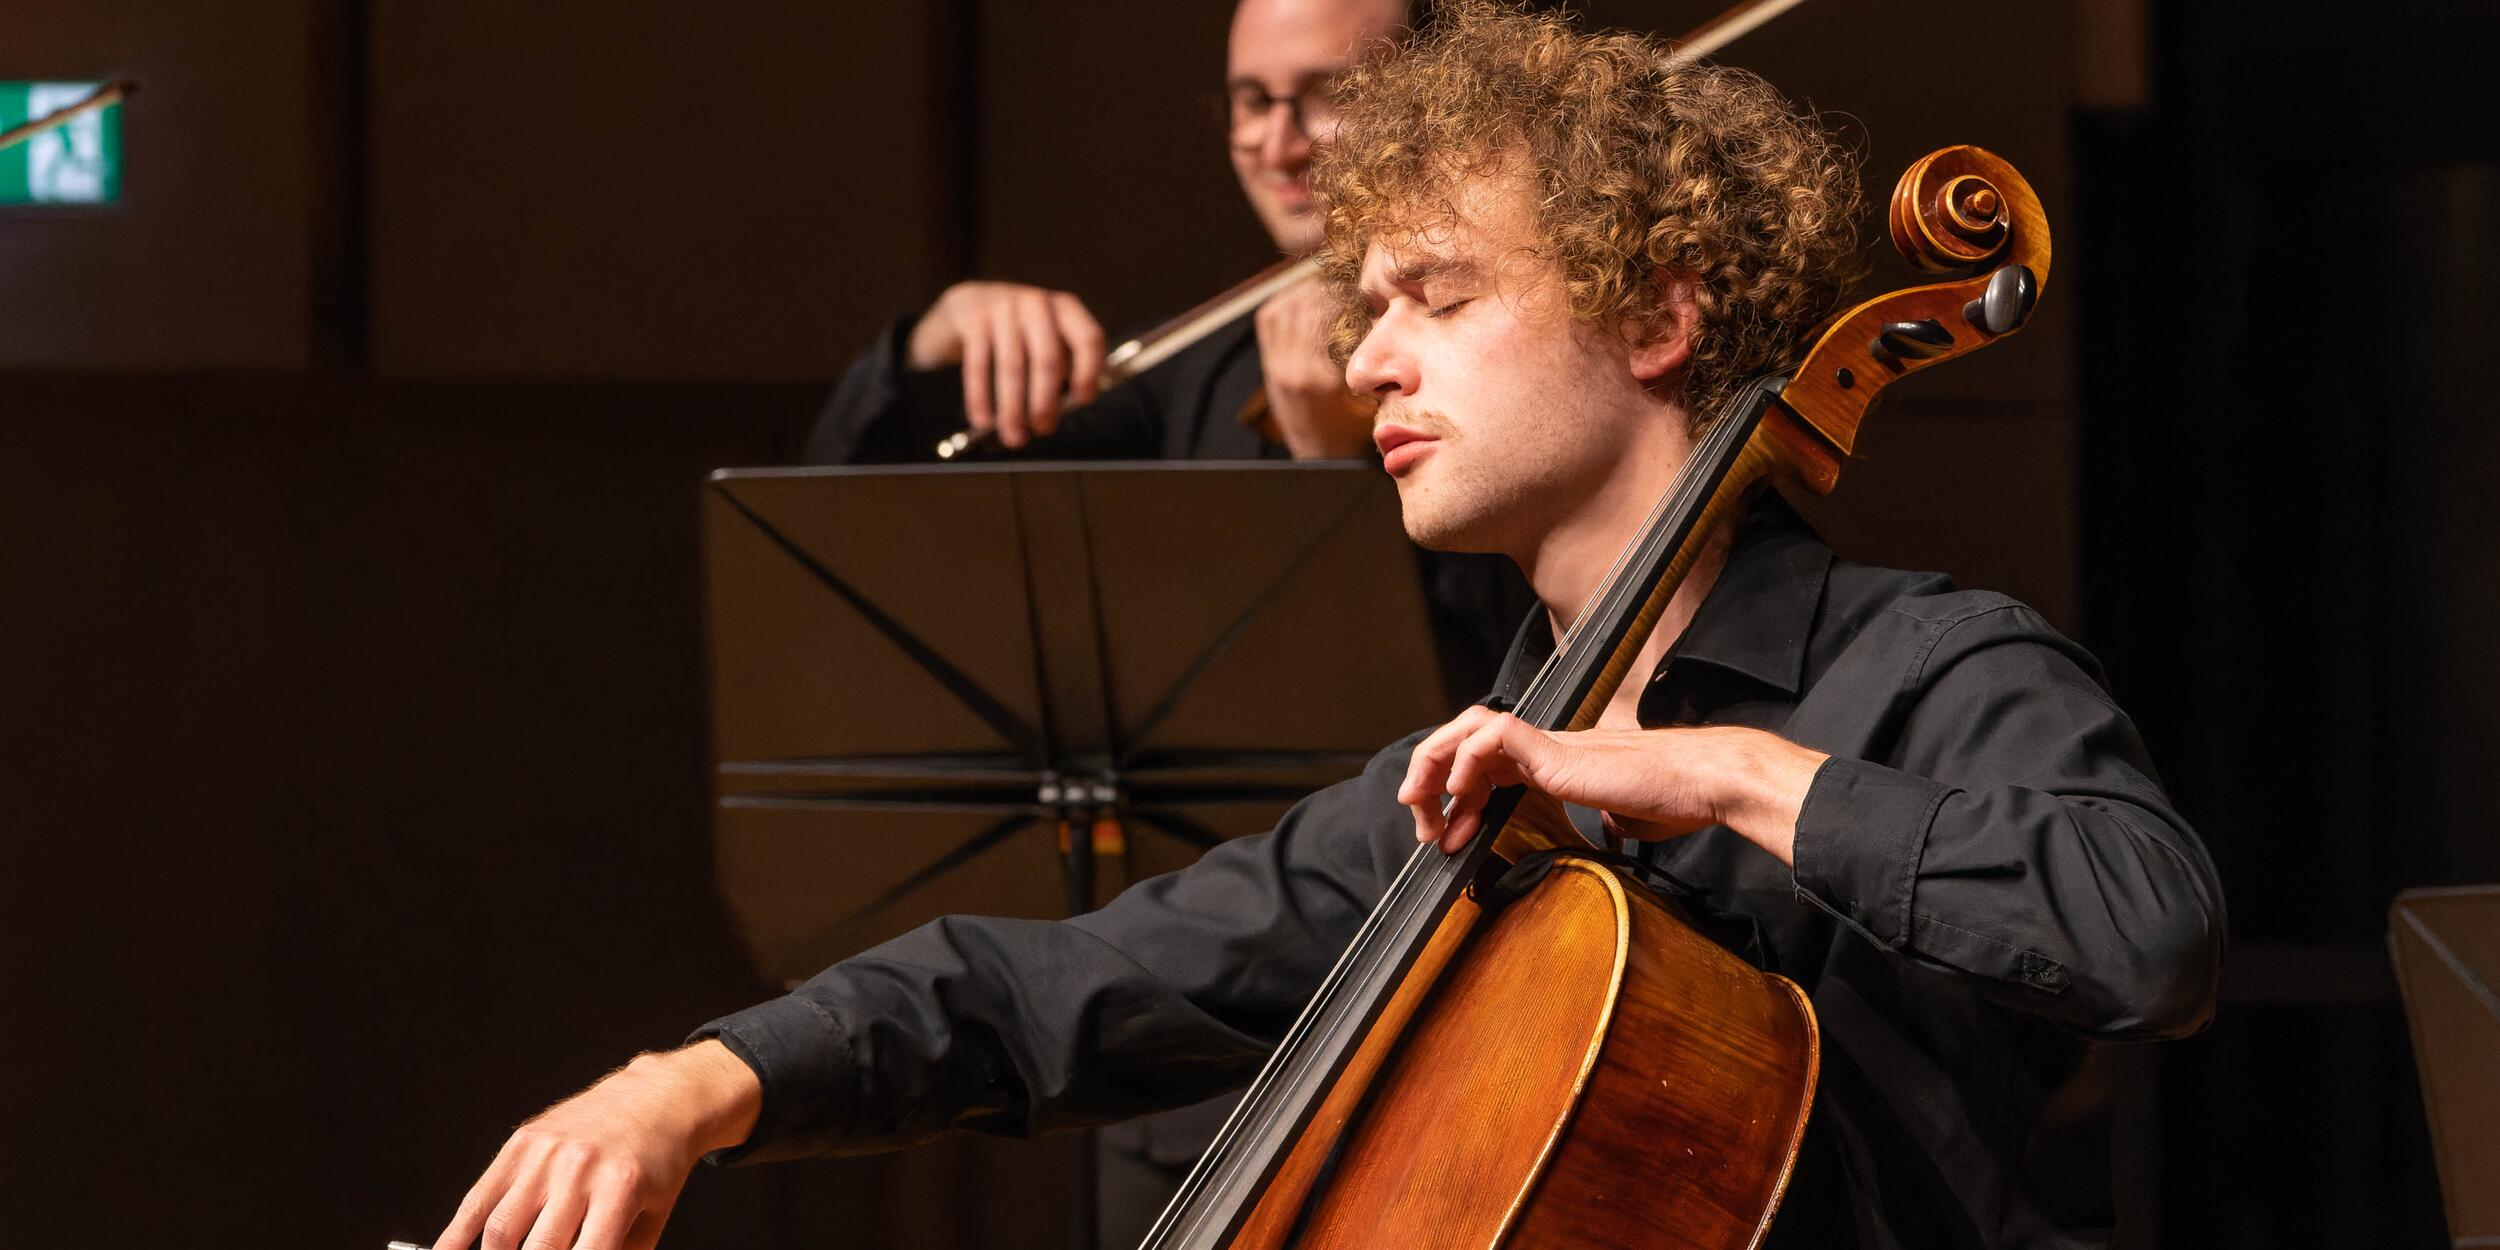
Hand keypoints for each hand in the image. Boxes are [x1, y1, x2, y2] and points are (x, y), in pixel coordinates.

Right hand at [432, 1041, 761, 1249]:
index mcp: (619, 1188)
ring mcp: (546, 1153)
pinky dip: (457, 1234)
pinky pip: (480, 1197)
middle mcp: (579, 1167)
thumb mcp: (652, 1215)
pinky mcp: (523, 1142)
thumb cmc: (656, 1160)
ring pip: (501, 1229)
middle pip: (538, 1248)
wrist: (657, 1099)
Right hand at [905, 281, 1107, 448]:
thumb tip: (1064, 411)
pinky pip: (978, 364)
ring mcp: (1003, 307)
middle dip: (1045, 400)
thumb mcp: (1048, 338)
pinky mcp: (973, 319)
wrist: (970, 304)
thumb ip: (1064, 368)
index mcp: (1066, 309)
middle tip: (1043, 429)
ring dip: (1013, 408)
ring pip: (1012, 366)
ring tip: (1014, 436)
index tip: (1083, 401)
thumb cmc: (1019, 333)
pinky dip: (980, 396)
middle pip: (1048, 357)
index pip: (1088, 338)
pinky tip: (982, 420)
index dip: (1089, 371)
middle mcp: (1037, 304)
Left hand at [1252, 279, 1376, 459]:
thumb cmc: (1351, 426)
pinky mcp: (1267, 359)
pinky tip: (1307, 298)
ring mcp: (1275, 364)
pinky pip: (1271, 314)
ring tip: (1334, 290)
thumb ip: (1375, 362)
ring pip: (1289, 304)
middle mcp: (1293, 369)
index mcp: (1321, 380)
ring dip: (1312, 291)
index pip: (1337, 320)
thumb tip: (1388, 317)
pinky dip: (1289, 299)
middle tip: (1355, 289)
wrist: (1316, 449)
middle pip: (1311, 305)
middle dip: (1336, 291)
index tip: (1373, 297)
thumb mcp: (1371, 398)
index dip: (1357, 301)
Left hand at [1396, 706, 1827, 862]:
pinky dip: (1466, 762)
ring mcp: (1550, 745)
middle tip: (1420, 820)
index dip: (1457, 800)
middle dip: (1431, 777)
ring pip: (1469, 731)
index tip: (1449, 838)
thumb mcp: (1626, 819)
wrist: (1705, 783)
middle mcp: (1546, 748)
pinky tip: (1460, 795)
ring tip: (1422, 806)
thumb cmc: (1677, 800)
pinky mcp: (1557, 749)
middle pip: (1466, 742)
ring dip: (1435, 767)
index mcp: (1556, 764)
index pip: (1486, 767)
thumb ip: (1606, 821)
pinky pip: (1496, 737)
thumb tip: (1608, 834)